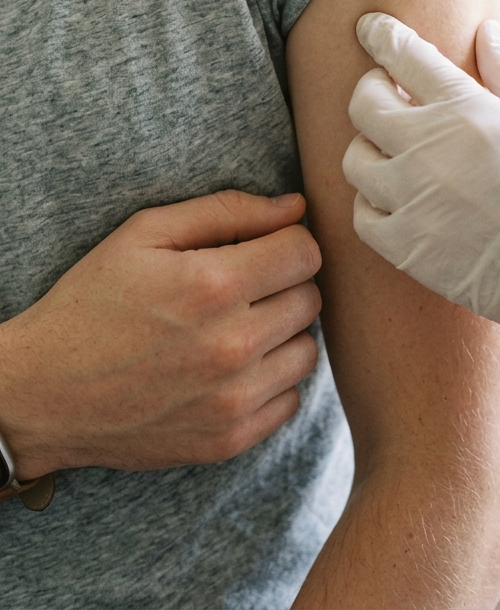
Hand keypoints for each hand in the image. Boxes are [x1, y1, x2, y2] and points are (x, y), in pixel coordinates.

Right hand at [0, 190, 321, 477]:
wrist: (42, 394)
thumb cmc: (92, 302)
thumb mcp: (145, 234)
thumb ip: (227, 210)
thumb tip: (297, 206)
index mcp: (213, 285)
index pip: (305, 252)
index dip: (286, 242)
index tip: (260, 248)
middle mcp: (232, 346)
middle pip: (310, 298)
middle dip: (282, 284)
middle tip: (239, 287)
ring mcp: (233, 400)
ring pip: (307, 350)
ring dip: (282, 334)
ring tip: (236, 326)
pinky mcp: (229, 440)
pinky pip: (291, 399)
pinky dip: (271, 380)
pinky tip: (230, 368)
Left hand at [343, 13, 499, 402]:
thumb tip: (484, 32)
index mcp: (469, 112)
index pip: (404, 56)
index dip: (381, 34)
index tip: (371, 28)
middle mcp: (430, 152)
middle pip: (364, 104)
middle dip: (373, 89)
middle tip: (391, 94)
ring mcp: (413, 203)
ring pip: (356, 159)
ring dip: (372, 147)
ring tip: (400, 151)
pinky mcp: (407, 250)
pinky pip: (362, 215)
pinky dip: (373, 201)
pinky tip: (400, 199)